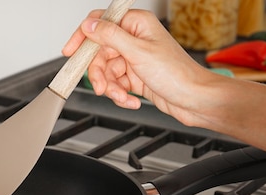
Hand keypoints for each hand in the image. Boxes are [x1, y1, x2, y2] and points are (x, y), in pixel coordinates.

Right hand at [62, 10, 212, 125]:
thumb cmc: (177, 74)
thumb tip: (89, 25)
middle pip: (99, 53)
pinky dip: (120, 94)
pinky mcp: (136, 77)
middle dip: (99, 73)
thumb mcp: (138, 52)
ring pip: (106, 72)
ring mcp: (134, 58)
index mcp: (136, 25)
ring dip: (111, 88)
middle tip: (101, 87)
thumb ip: (110, 36)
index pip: (100, 23)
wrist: (194, 100)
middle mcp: (134, 39)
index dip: (83, 37)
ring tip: (121, 96)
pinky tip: (131, 100)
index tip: (70, 52)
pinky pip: (116, 84)